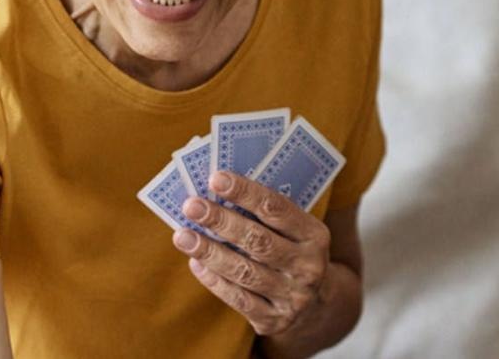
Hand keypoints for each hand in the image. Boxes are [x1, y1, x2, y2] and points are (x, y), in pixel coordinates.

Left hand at [174, 171, 333, 336]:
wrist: (316, 306)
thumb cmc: (293, 254)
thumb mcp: (296, 232)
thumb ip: (266, 216)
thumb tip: (217, 193)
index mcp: (315, 236)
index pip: (277, 209)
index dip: (245, 193)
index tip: (216, 179)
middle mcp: (308, 266)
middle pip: (259, 241)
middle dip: (221, 221)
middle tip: (192, 206)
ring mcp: (292, 296)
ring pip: (244, 272)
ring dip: (210, 252)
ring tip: (182, 235)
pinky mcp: (274, 320)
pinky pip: (238, 299)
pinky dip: (214, 280)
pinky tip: (195, 263)